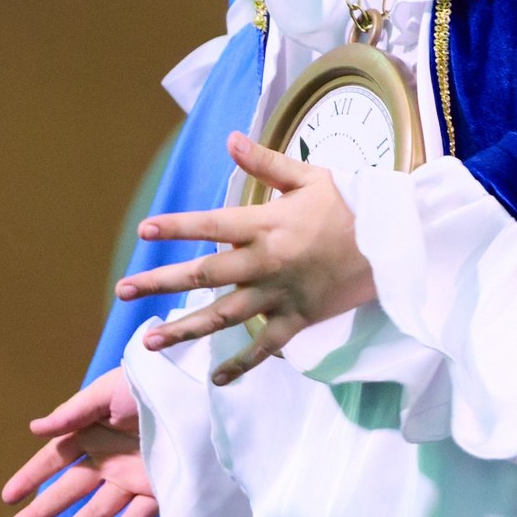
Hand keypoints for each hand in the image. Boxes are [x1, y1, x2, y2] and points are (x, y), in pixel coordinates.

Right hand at [2, 368, 157, 516]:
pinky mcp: (160, 487)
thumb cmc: (154, 382)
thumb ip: (73, 412)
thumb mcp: (111, 391)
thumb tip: (34, 428)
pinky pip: (137, 516)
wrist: (203, 393)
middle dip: (42, 509)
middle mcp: (109, 457)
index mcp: (94, 431)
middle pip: (70, 488)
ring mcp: (133, 474)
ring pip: (98, 508)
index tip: (8, 497)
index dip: (31, 475)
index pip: (55, 457)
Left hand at [118, 132, 378, 384]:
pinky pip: (265, 347)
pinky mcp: (298, 319)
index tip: (145, 231)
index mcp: (267, 224)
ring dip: (185, 328)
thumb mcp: (309, 177)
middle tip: (123, 290)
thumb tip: (229, 139)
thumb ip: (265, 163)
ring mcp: (281, 294)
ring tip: (150, 340)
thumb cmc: (351, 204)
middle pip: (205, 275)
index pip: (211, 226)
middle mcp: (266, 261)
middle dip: (160, 282)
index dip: (176, 227)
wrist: (393, 242)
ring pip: (224, 315)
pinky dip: (241, 364)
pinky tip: (216, 378)